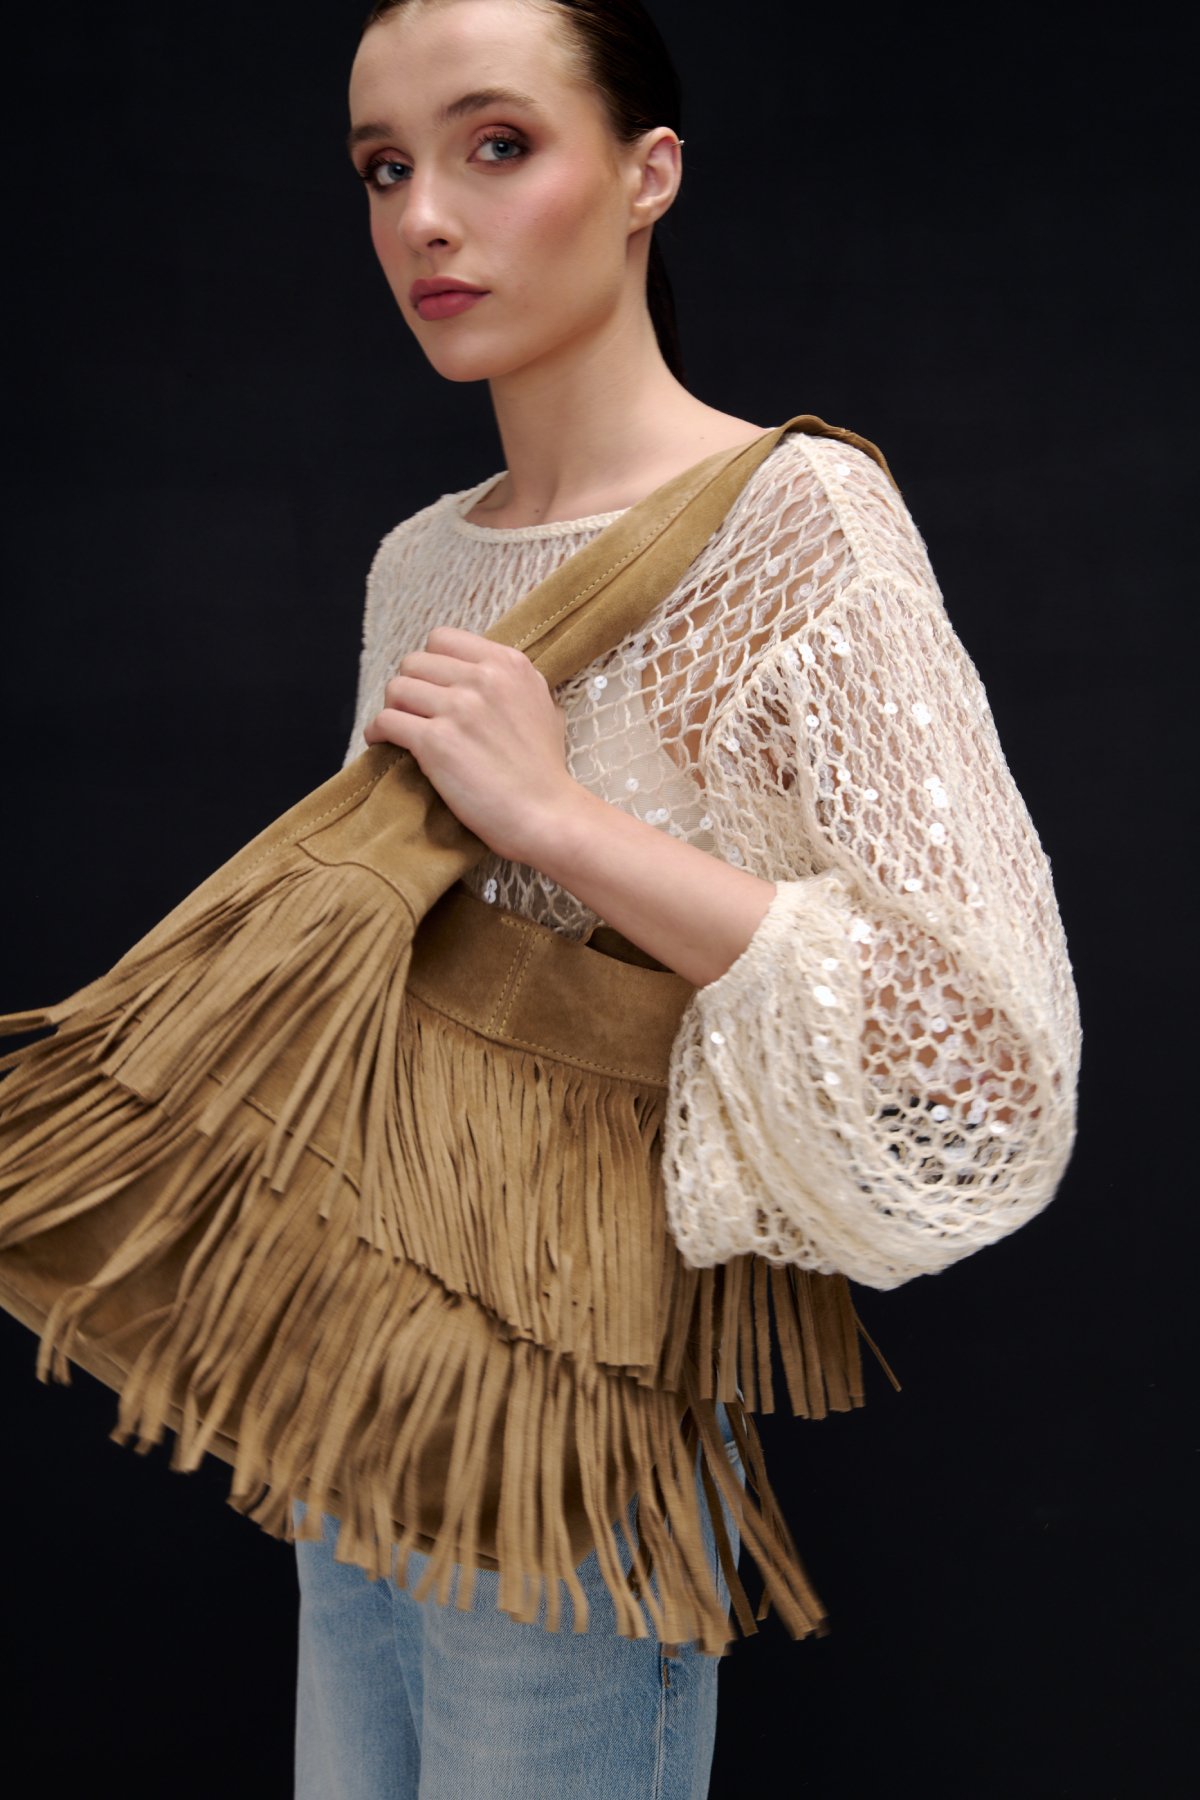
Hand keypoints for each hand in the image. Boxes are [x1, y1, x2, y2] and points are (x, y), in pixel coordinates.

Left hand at [362, 626, 582, 863]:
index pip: (443, 639)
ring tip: (399, 728)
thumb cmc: (544, 769)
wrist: (545, 813)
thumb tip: (482, 672)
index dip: (430, 664)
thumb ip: (512, 682)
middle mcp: (483, 679)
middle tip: (414, 713)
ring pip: (396, 689)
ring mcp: (459, 709)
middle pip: (414, 662)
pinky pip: (386, 721)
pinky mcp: (436, 743)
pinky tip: (383, 742)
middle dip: (410, 687)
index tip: (431, 687)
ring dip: (393, 709)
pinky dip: (378, 732)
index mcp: (508, 664)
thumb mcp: (543, 705)